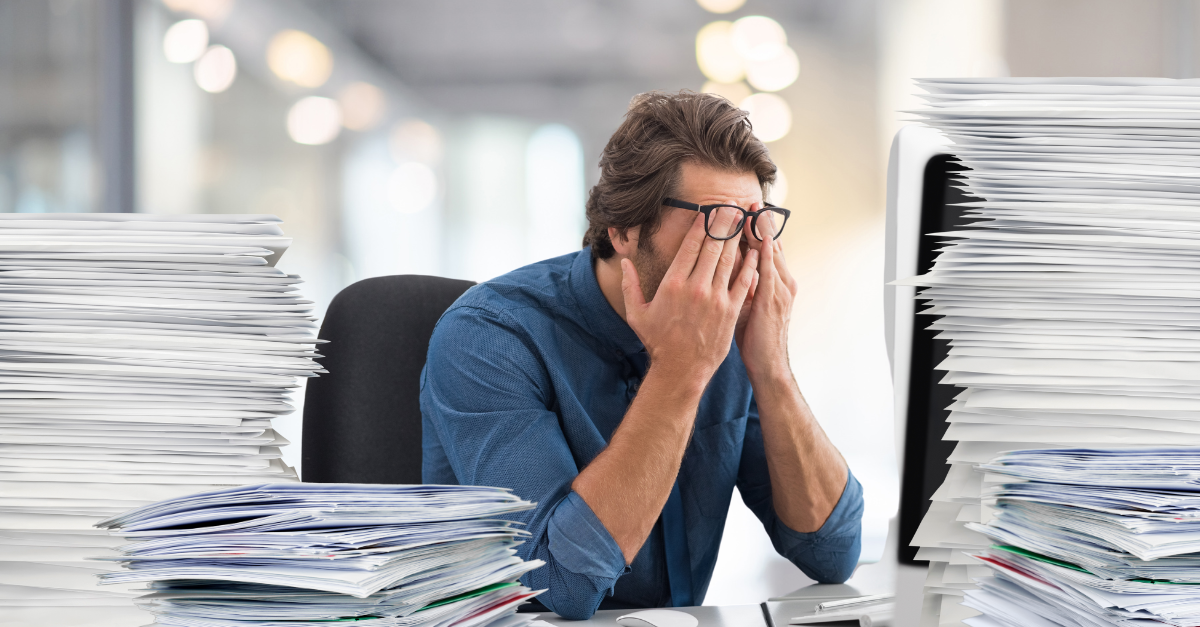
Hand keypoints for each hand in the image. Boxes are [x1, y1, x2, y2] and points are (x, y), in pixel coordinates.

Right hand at [621, 208, 758, 382]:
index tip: (708, 211)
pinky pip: (743, 282)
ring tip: (744, 220)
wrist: (681, 369)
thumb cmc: (658, 342)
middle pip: (713, 246)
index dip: (701, 225)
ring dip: (737, 238)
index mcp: (673, 283)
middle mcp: (696, 287)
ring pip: (729, 260)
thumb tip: (624, 262)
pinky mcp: (730, 311)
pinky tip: (755, 252)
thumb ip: (630, 285)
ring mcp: (715, 298)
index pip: (691, 245)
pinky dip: (750, 265)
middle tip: (731, 205)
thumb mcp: (637, 313)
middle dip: (723, 223)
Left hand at [735, 209, 798, 379]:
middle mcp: (782, 282)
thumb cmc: (756, 338)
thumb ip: (745, 286)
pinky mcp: (772, 300)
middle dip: (761, 222)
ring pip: (771, 253)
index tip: (748, 209)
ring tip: (755, 209)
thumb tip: (731, 269)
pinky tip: (757, 237)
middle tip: (752, 200)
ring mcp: (780, 290)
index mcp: (777, 283)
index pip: (766, 249)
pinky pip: (767, 270)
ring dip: (762, 230)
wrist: (768, 364)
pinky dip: (763, 252)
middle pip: (771, 245)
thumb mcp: (750, 307)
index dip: (758, 229)